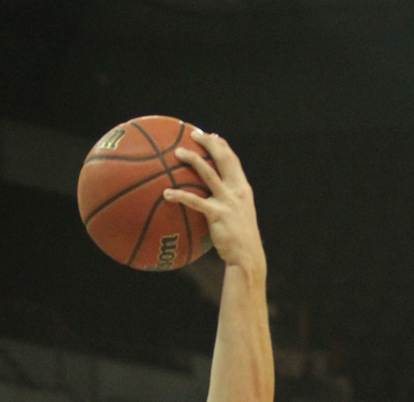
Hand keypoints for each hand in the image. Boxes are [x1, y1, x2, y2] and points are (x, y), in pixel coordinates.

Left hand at [165, 131, 263, 272]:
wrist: (247, 256)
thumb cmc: (238, 241)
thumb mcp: (236, 218)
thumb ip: (226, 206)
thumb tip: (209, 205)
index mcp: (242, 189)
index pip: (233, 161)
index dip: (222, 146)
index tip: (212, 135)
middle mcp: (237, 190)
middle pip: (223, 158)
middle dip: (209, 143)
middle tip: (194, 133)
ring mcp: (228, 201)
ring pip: (208, 173)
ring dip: (193, 160)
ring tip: (177, 152)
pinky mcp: (218, 214)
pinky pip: (195, 201)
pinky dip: (180, 196)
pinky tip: (166, 193)